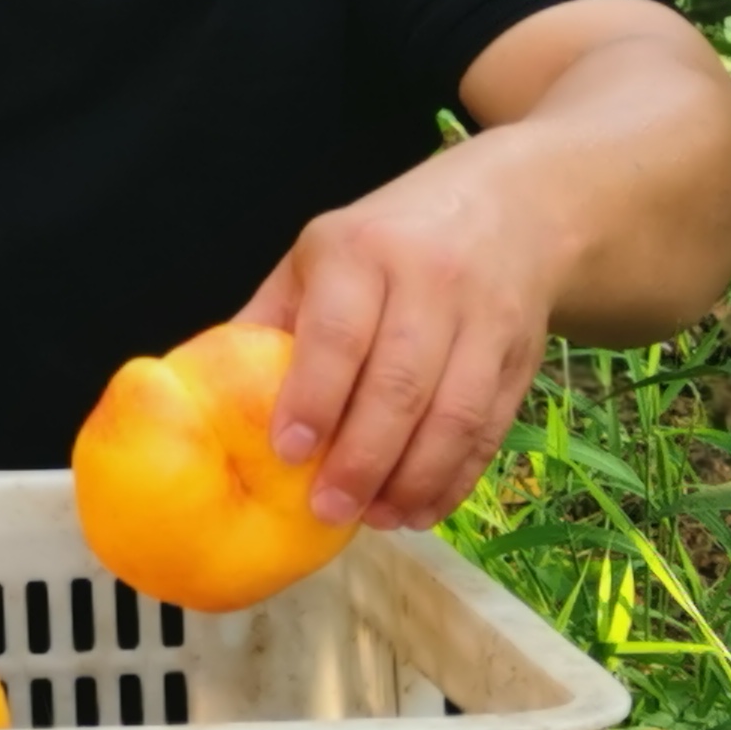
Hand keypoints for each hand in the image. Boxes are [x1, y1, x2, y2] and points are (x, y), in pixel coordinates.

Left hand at [236, 143, 563, 532]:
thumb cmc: (385, 242)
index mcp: (361, 252)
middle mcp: (430, 281)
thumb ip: (270, 320)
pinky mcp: (523, 356)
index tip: (288, 453)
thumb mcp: (318, 257)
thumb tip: (207, 394)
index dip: (314, 398)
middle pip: (400, 383)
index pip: (338, 333)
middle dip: (363, 457)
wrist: (507, 210)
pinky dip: (457, 477)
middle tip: (329, 509)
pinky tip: (422, 508)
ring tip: (379, 519)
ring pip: (454, 413)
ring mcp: (485, 319)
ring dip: (415, 478)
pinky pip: (491, 427)